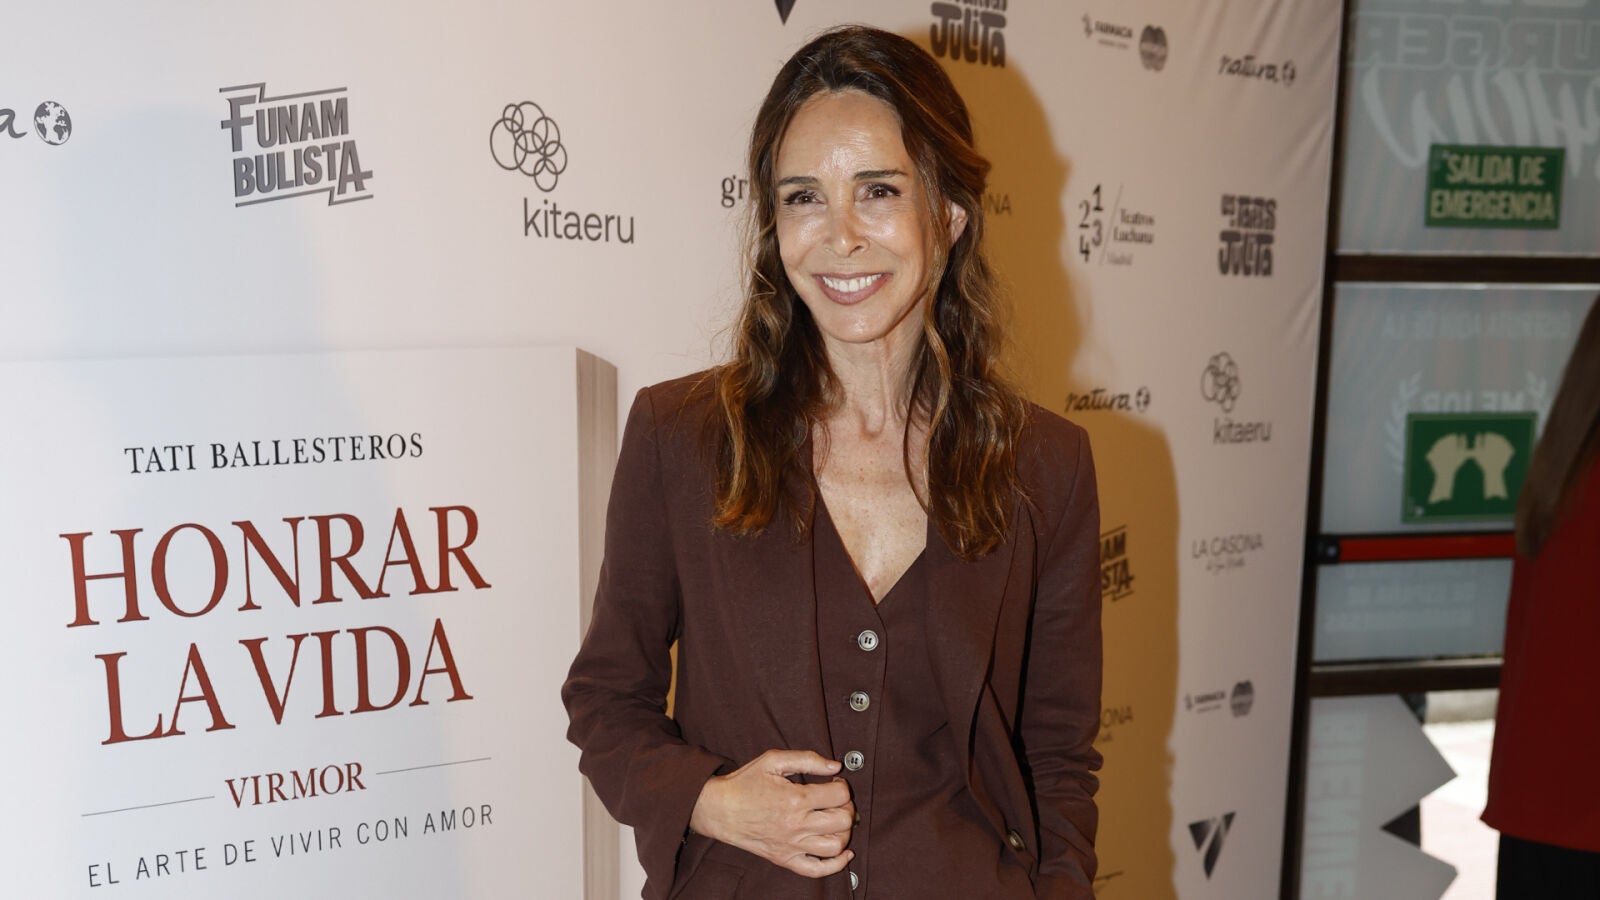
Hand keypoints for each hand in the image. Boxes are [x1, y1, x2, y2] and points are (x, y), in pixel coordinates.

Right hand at [688, 749, 855, 877]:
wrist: (718, 809)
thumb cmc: (744, 783)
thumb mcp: (773, 760)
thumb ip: (807, 759)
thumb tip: (834, 767)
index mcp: (795, 798)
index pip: (840, 795)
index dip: (843, 786)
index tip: (835, 784)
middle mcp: (796, 824)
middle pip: (843, 821)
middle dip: (847, 807)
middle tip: (837, 802)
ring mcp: (791, 845)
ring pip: (836, 846)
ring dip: (844, 832)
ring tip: (835, 821)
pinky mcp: (785, 859)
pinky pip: (817, 870)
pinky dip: (837, 864)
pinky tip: (843, 853)